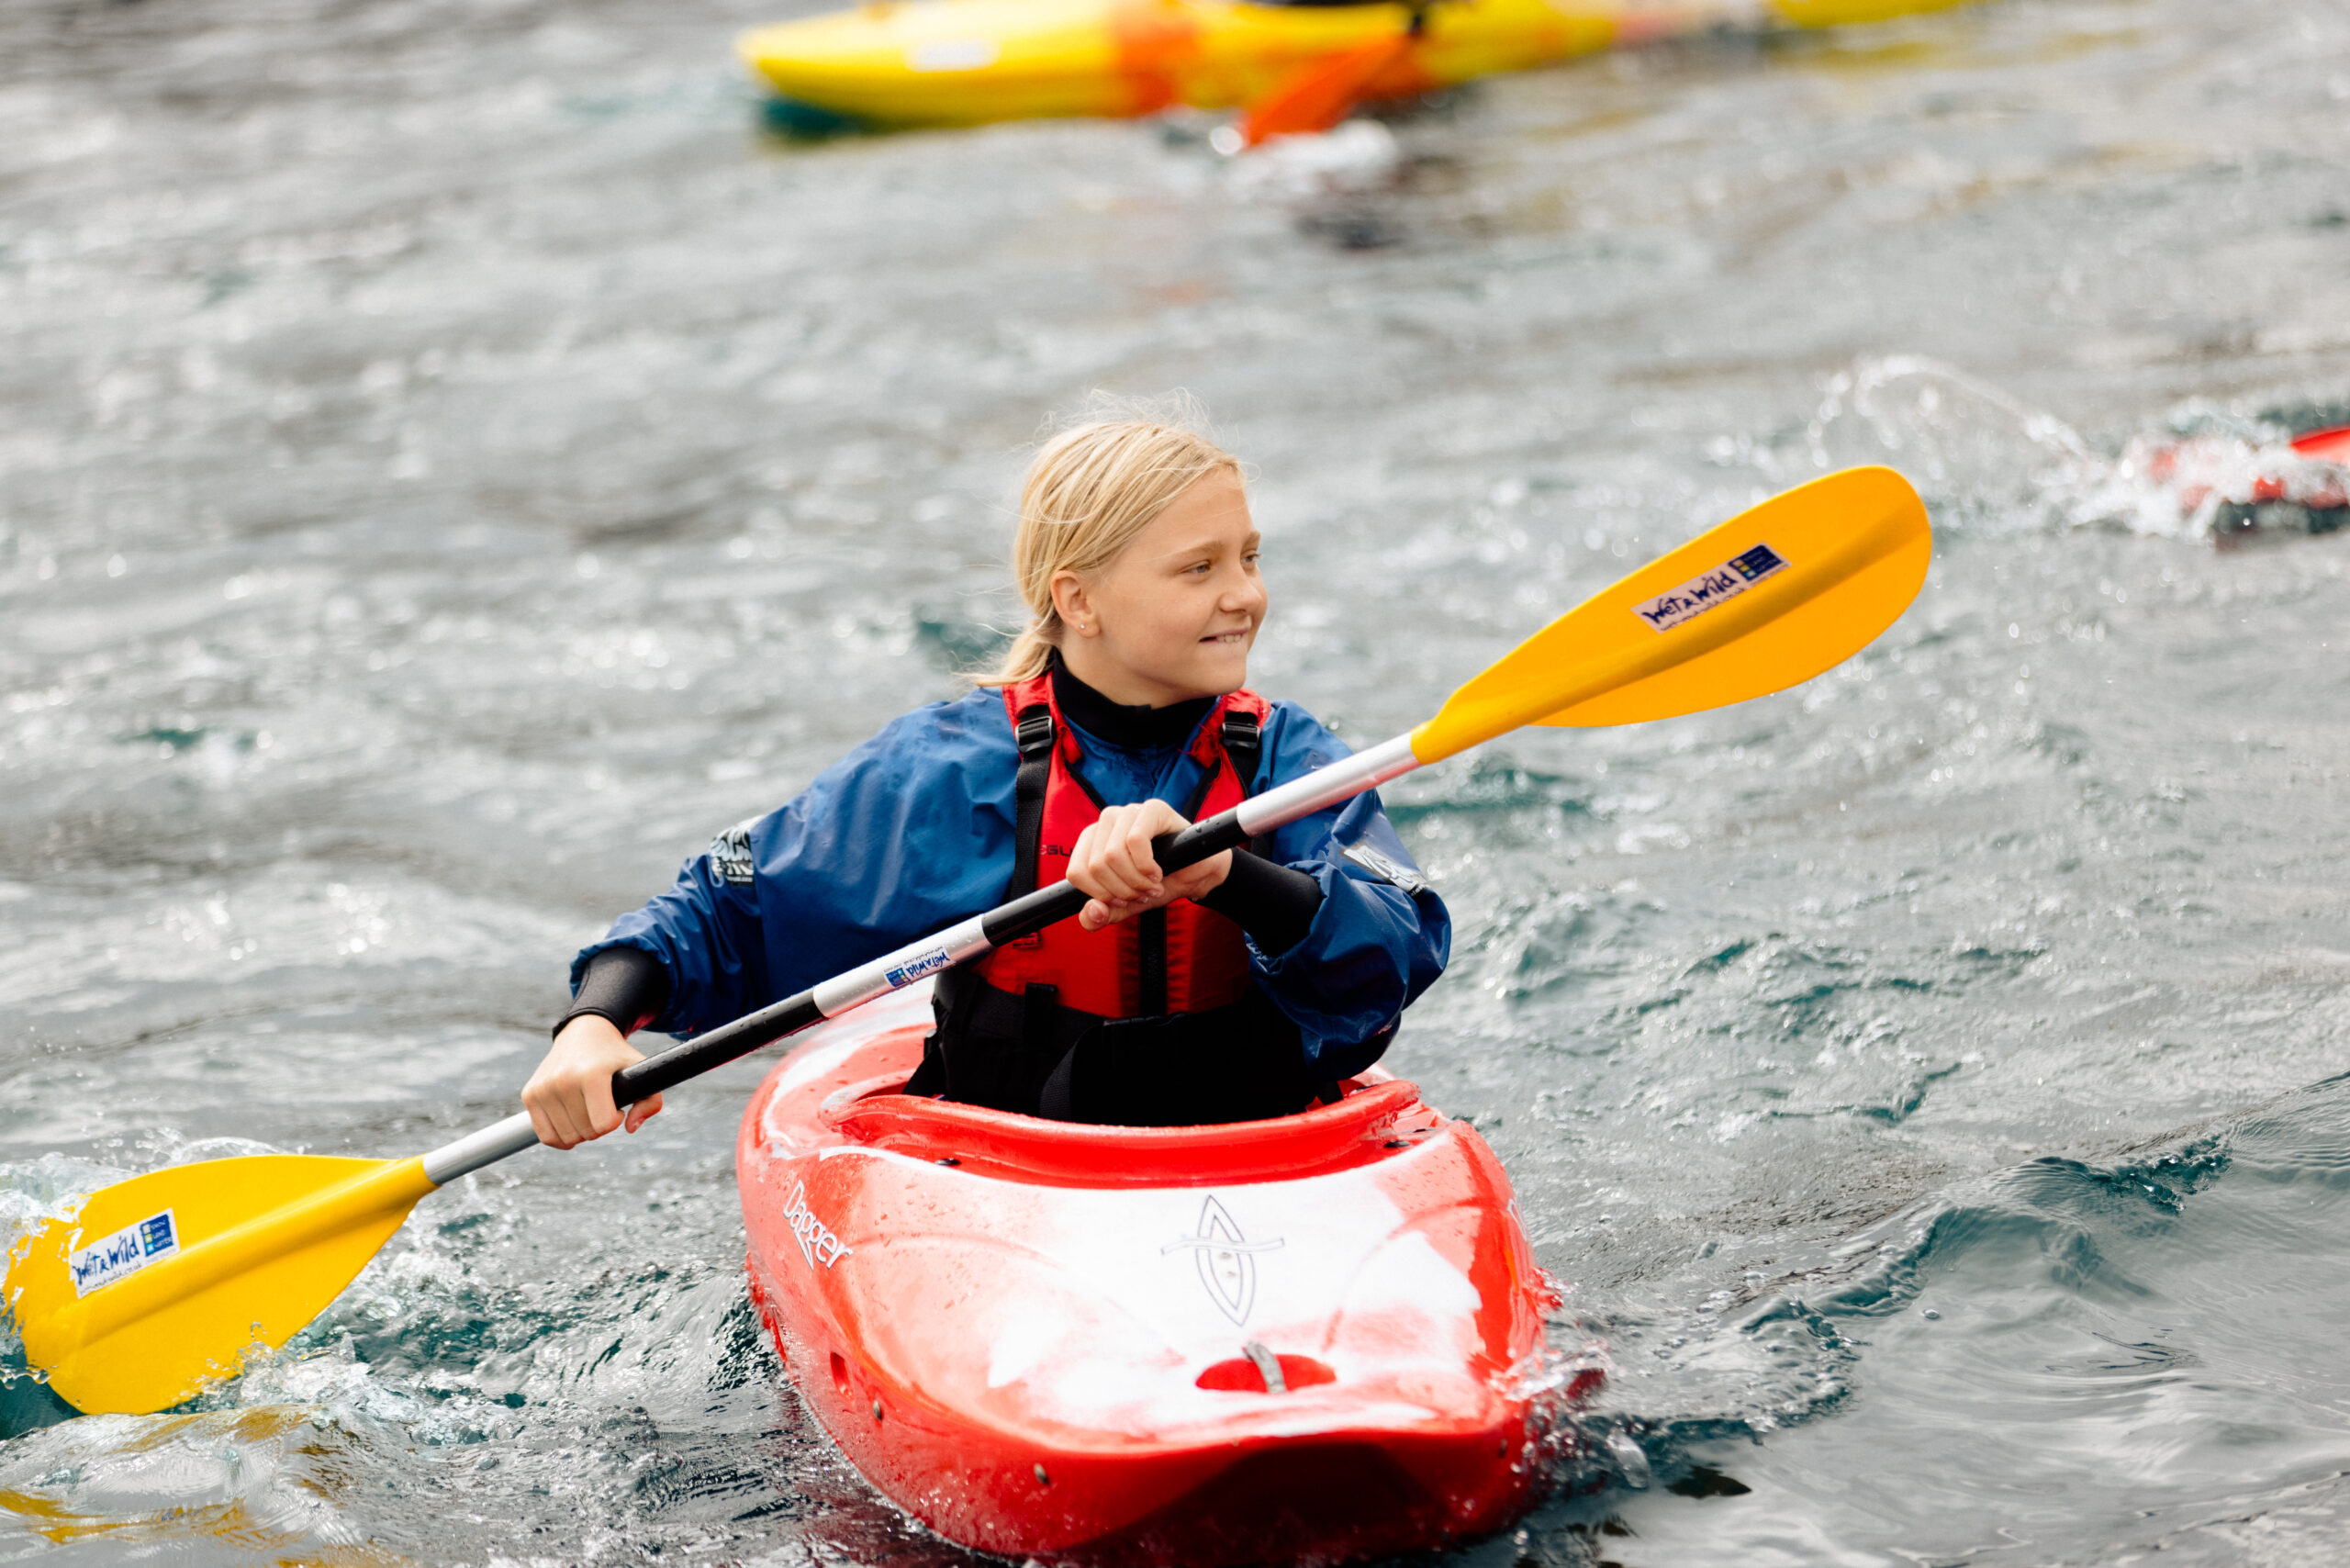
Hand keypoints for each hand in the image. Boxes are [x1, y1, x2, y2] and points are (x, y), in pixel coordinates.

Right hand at [523, 1015, 662, 1148]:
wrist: (583, 1033)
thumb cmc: (615, 1056)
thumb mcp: (642, 1070)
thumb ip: (651, 1102)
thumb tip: (630, 1128)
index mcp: (591, 1074)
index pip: (603, 1124)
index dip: (615, 1120)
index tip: (618, 1107)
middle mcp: (563, 1080)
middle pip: (586, 1132)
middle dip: (599, 1127)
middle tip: (602, 1107)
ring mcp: (543, 1087)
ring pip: (566, 1138)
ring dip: (581, 1132)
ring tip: (588, 1112)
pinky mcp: (530, 1094)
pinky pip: (545, 1136)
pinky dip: (560, 1138)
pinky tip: (571, 1124)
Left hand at [1068, 800, 1230, 930]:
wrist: (1200, 874)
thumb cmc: (1161, 883)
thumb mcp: (1127, 905)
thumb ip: (1102, 915)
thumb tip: (1093, 912)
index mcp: (1092, 840)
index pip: (1076, 872)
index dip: (1101, 895)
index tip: (1124, 899)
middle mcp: (1106, 821)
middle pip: (1095, 866)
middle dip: (1122, 890)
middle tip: (1143, 893)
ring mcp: (1129, 812)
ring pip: (1112, 854)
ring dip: (1136, 880)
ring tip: (1152, 884)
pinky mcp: (1152, 809)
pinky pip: (1135, 840)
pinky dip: (1147, 866)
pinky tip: (1159, 872)